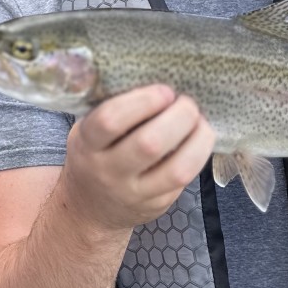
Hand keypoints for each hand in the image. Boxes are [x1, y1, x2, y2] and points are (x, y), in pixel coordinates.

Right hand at [58, 84, 214, 236]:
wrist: (90, 210)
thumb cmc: (93, 156)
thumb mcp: (87, 133)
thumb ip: (112, 110)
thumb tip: (155, 78)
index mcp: (87, 145)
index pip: (110, 120)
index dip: (143, 101)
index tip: (164, 91)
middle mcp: (109, 172)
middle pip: (150, 144)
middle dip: (178, 117)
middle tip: (187, 103)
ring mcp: (135, 193)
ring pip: (176, 169)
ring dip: (198, 139)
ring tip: (200, 122)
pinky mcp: (158, 205)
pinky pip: (185, 181)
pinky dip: (197, 155)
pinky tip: (197, 140)